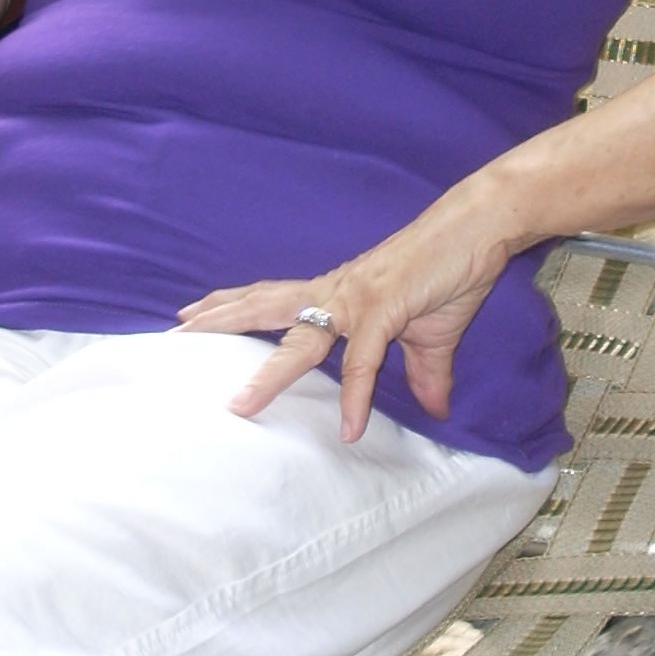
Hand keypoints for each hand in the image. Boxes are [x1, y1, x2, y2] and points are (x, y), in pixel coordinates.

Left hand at [178, 189, 510, 442]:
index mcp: (336, 293)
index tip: (193, 317)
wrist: (479, 228)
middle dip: (220, 323)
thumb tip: (435, 408)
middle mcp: (335, 293)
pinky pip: (363, 360)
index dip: (232, 306)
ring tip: (240, 404)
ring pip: (300, 337)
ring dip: (269, 374)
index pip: (271, 297)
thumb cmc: (449, 270)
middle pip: (264, 308)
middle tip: (175, 336)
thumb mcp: (430, 335)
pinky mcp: (386, 309)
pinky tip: (350, 427)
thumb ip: (424, 372)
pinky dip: (356, 395)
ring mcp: (357, 300)